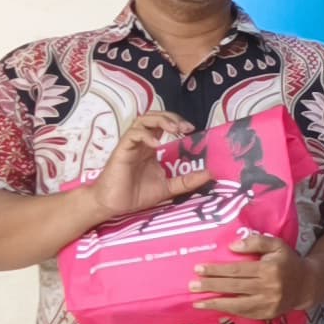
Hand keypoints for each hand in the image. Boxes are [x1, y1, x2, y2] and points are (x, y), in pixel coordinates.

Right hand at [90, 110, 211, 224]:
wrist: (114, 205)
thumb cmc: (136, 194)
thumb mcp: (168, 187)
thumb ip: (187, 180)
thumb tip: (210, 174)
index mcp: (152, 148)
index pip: (165, 125)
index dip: (178, 122)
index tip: (191, 129)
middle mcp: (142, 143)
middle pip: (155, 117)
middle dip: (171, 118)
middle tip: (185, 127)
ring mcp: (131, 145)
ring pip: (143, 120)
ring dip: (160, 120)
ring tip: (173, 129)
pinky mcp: (122, 150)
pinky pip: (133, 134)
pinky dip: (145, 135)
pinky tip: (156, 144)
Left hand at [191, 229, 312, 321]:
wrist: (307, 285)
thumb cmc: (288, 262)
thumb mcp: (277, 245)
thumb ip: (256, 242)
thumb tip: (232, 246)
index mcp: (269, 269)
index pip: (237, 270)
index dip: (217, 270)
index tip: (199, 268)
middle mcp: (268, 288)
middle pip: (234, 287)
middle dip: (211, 286)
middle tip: (192, 284)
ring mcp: (268, 304)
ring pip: (237, 304)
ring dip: (215, 303)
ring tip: (197, 301)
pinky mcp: (267, 314)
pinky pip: (244, 313)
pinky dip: (227, 310)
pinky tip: (214, 307)